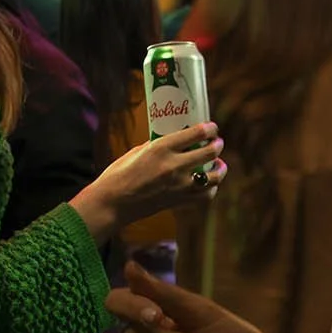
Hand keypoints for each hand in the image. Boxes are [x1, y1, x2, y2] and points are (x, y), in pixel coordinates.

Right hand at [71, 122, 227, 242]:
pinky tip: (208, 183)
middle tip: (217, 143)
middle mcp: (174, 166)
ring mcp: (179, 186)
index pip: (197, 133)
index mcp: (161, 148)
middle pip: (210, 152)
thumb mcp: (137, 152)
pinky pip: (205, 195)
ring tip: (219, 164)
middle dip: (217, 145)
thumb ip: (158, 145)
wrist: (111, 204)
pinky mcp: (179, 201)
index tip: (212, 128)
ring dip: (220, 168)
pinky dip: (211, 188)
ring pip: (214, 176)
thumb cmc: (118, 175)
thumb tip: (175, 140)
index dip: (210, 129)